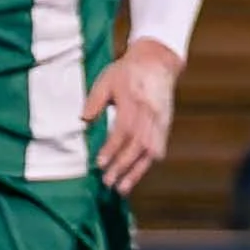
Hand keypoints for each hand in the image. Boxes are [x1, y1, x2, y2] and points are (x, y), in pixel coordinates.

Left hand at [82, 38, 180, 195]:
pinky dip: (148, 163)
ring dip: (137, 172)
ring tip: (123, 188)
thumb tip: (83, 121)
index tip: (99, 164)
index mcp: (133, 102)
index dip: (111, 149)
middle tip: (108, 183)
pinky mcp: (165, 125)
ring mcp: (160, 121)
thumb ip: (94, 101)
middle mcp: (149, 114)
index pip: (123, 131)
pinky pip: (159, 148)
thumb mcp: (106, 80)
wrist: (157, 61)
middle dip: (122, 167)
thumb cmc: (127, 71)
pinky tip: (138, 174)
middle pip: (138, 146)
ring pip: (151, 152)